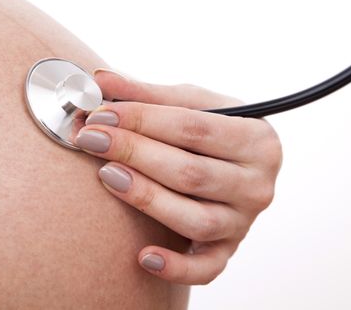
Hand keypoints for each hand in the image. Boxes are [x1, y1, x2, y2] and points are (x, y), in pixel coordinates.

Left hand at [74, 69, 282, 284]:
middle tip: (91, 138)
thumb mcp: (192, 105)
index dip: (144, 120)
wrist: (238, 165)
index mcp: (257, 140)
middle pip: (190, 173)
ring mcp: (244, 221)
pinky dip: (176, 267)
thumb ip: (149, 95)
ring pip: (195, 219)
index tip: (101, 113)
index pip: (193, 129)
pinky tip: (143, 257)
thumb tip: (99, 81)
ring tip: (106, 175)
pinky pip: (207, 269)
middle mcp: (258, 184)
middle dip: (135, 153)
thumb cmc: (212, 131)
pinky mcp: (229, 249)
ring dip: (147, 199)